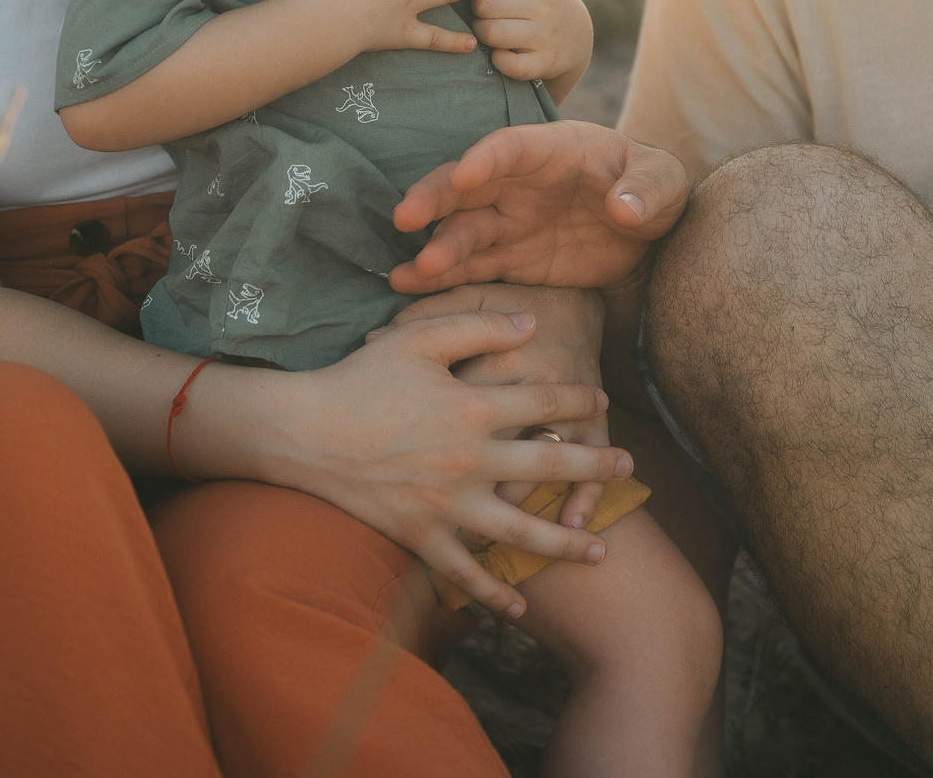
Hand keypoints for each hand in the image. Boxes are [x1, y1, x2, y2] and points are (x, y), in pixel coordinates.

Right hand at [268, 307, 634, 617]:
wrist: (303, 432)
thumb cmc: (360, 377)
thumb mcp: (420, 338)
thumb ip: (479, 325)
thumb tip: (533, 323)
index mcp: (473, 408)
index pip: (542, 404)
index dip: (577, 400)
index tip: (600, 400)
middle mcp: (470, 461)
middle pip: (549, 467)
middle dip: (594, 466)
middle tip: (629, 469)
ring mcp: (448, 505)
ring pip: (521, 531)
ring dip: (565, 543)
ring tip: (602, 550)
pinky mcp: (421, 537)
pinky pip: (465, 573)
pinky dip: (493, 594)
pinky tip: (520, 609)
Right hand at [388, 121, 686, 292]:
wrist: (650, 230)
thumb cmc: (653, 187)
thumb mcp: (665, 179)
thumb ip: (647, 188)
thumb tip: (625, 207)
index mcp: (552, 150)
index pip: (512, 147)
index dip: (486, 158)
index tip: (463, 175)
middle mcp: (518, 183)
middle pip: (467, 185)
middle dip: (435, 197)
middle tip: (406, 217)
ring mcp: (509, 222)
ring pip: (462, 230)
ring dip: (435, 248)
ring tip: (406, 273)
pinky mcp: (510, 259)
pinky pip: (471, 267)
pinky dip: (441, 278)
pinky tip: (409, 288)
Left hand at [470, 0, 592, 92]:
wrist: (579, 35)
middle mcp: (543, 3)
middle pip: (485, 4)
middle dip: (477, 12)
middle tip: (484, 15)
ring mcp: (546, 34)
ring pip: (491, 34)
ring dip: (483, 36)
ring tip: (490, 33)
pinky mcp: (545, 62)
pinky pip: (507, 64)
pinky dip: (499, 61)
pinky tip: (503, 54)